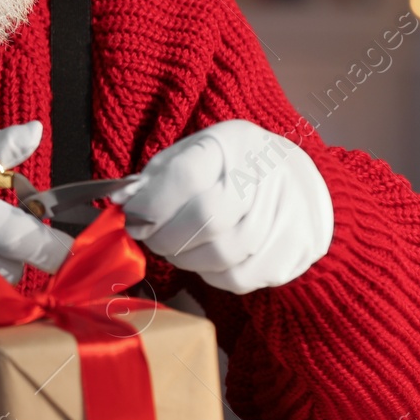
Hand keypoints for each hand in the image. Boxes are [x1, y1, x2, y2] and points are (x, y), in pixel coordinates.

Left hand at [111, 119, 332, 294]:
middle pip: (206, 219)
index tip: (133, 216)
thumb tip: (122, 201)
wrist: (297, 182)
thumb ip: (157, 176)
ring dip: (184, 258)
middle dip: (164, 236)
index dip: (151, 204)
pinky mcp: (294, 250)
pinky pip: (238, 277)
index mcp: (235, 142)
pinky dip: (211, 274)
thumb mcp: (194, 153)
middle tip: (150, 237)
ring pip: (221, 254)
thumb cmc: (233, 168)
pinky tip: (205, 258)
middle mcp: (267, 174)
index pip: (187, 175)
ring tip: (175, 247)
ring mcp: (287, 213)